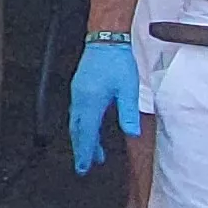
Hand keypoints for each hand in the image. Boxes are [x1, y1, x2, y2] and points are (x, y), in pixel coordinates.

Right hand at [67, 39, 141, 174]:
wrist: (105, 40)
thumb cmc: (116, 61)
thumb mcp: (128, 90)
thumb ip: (128, 113)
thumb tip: (131, 133)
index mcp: (91, 102)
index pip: (86, 134)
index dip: (85, 152)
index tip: (84, 167)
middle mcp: (80, 100)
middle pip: (77, 131)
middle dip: (81, 150)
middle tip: (84, 166)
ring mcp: (77, 93)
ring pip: (75, 123)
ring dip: (82, 138)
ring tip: (90, 151)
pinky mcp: (79, 88)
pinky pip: (76, 113)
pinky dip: (80, 126)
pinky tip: (88, 128)